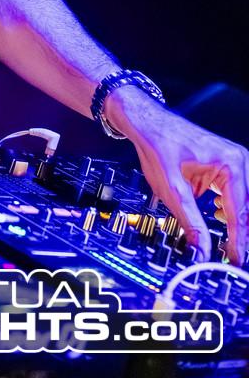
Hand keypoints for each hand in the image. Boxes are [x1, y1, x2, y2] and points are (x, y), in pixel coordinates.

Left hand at [105, 86, 248, 264]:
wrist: (147, 122)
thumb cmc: (157, 144)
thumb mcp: (172, 188)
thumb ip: (189, 221)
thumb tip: (200, 250)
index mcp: (231, 163)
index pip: (240, 214)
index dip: (238, 243)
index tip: (234, 262)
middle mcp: (239, 161)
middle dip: (242, 234)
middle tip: (232, 258)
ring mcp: (235, 162)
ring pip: (246, 202)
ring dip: (239, 222)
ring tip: (227, 241)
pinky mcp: (227, 166)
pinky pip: (238, 193)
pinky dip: (233, 209)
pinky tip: (219, 215)